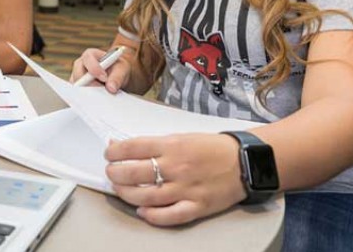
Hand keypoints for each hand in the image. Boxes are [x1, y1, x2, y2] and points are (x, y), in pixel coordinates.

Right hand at [70, 47, 131, 92]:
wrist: (117, 76)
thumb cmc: (118, 69)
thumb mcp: (122, 69)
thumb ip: (117, 77)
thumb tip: (111, 88)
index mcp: (90, 54)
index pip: (88, 59)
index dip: (95, 68)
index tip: (104, 78)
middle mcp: (81, 64)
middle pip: (78, 74)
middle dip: (89, 84)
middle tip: (101, 92)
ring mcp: (78, 77)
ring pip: (77, 86)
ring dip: (88, 92)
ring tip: (102, 96)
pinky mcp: (78, 88)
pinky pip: (78, 94)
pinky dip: (87, 98)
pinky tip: (97, 101)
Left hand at [105, 133, 246, 225]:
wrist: (244, 161)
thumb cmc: (211, 147)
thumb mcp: (181, 137)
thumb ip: (154, 144)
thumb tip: (124, 145)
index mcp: (172, 145)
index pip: (133, 147)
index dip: (114, 151)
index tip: (108, 153)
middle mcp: (176, 167)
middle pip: (134, 173)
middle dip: (115, 173)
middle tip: (110, 172)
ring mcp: (185, 189)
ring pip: (145, 197)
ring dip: (126, 194)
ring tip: (120, 189)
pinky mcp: (196, 206)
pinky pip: (168, 216)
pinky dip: (152, 216)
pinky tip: (142, 211)